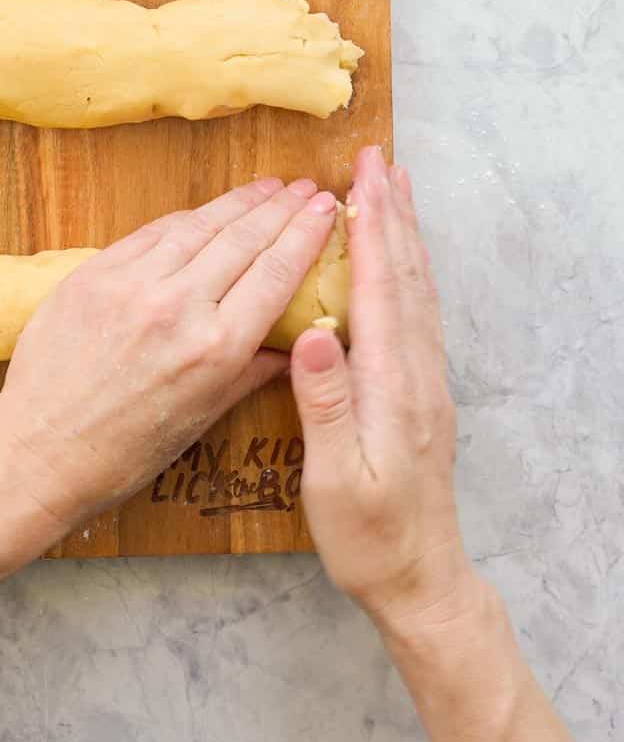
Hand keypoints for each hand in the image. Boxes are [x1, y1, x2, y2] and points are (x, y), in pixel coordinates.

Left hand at [0, 176, 337, 542]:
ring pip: (198, 226)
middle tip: (308, 187)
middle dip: (282, 208)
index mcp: (216, 349)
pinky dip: (184, 218)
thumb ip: (252, 370)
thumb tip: (296, 340)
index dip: (306, 234)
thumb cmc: (124, 450)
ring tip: (267, 187)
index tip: (327, 208)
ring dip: (238, 202)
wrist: (41, 450)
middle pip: (243, 239)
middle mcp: (178, 307)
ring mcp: (132, 285)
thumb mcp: (203, 418)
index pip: (276, 272)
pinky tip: (205, 211)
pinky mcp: (94, 273)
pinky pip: (150, 234)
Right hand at [290, 146, 473, 633]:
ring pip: (419, 292)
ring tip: (394, 193)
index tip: (361, 179)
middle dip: (392, 215)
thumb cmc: (369, 537)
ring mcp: (426, 383)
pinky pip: (419, 314)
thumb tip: (316, 333)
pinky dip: (411, 273)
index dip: (372, 231)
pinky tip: (402, 262)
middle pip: (408, 278)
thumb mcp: (336, 479)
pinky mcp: (423, 394)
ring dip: (406, 236)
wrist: (420, 579)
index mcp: (393, 387)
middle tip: (379, 162)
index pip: (383, 291)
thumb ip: (327, 404)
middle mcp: (418, 375)